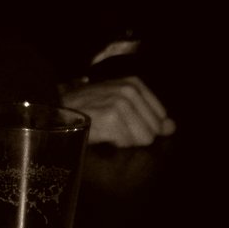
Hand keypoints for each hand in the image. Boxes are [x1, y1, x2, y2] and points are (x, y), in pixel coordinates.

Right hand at [61, 76, 175, 147]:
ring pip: (144, 138)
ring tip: (107, 129)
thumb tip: (171, 127)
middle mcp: (129, 90)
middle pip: (154, 129)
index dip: (143, 125)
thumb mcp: (120, 104)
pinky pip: (127, 142)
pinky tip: (101, 133)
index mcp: (134, 84)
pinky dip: (114, 143)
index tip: (123, 122)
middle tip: (112, 126)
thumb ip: (150, 116)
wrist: (57, 110)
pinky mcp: (112, 118)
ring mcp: (121, 104)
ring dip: (125, 139)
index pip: (161, 117)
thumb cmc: (87, 108)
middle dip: (136, 133)